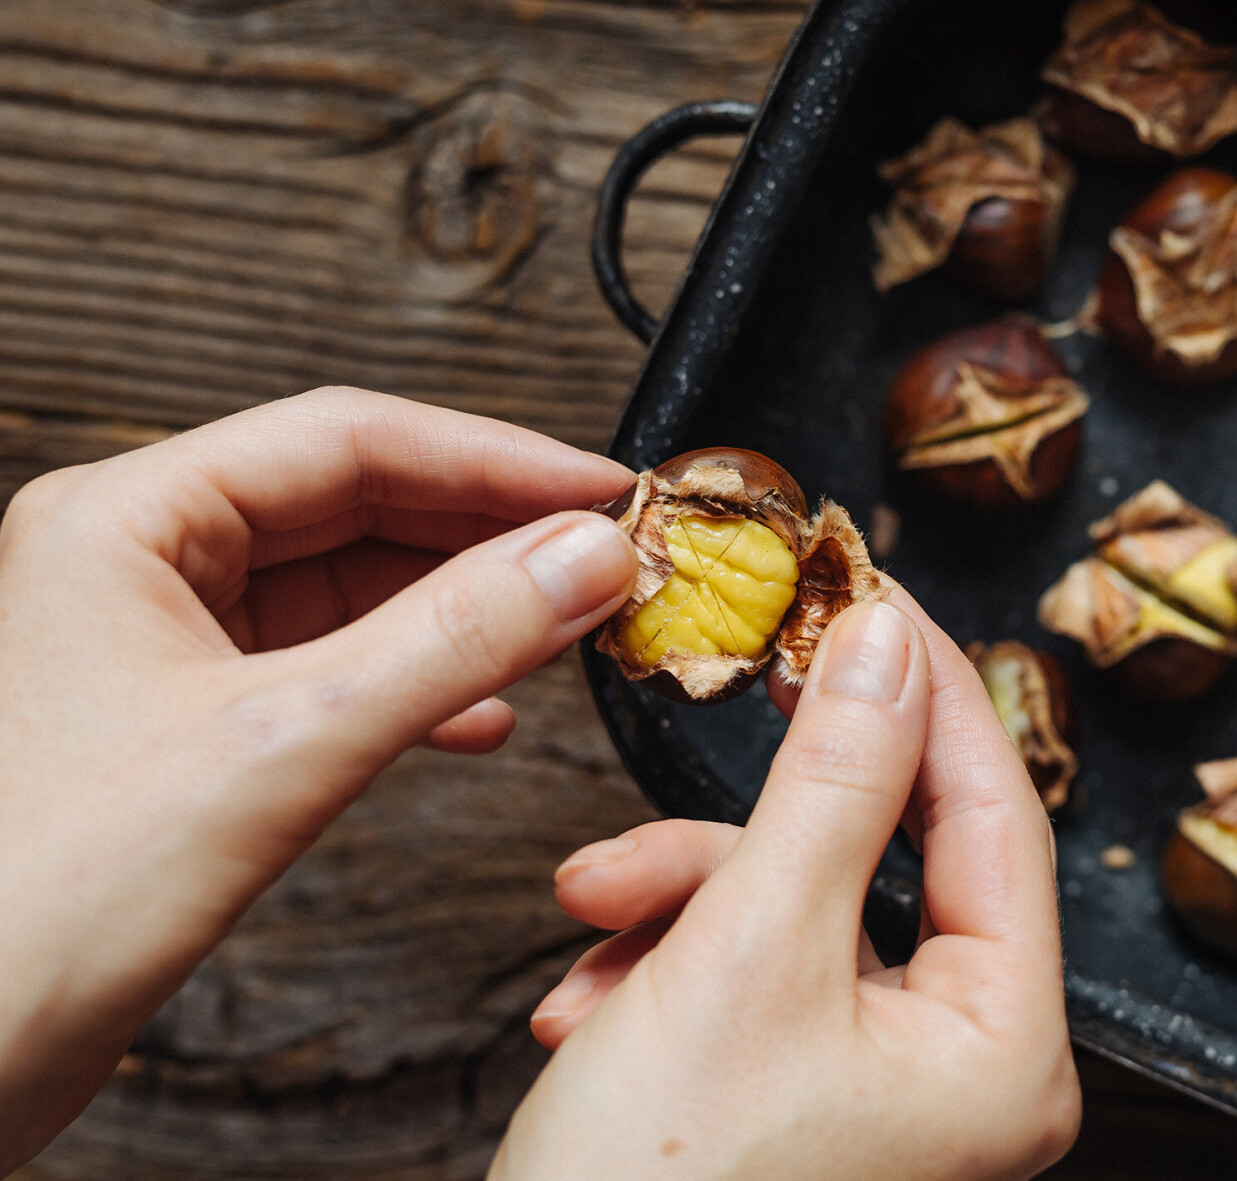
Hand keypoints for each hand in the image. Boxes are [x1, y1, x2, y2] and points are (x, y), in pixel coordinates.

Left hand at [0, 387, 638, 1168]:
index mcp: (123, 519)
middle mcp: (137, 560)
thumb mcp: (292, 744)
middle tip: (604, 553)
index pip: (346, 439)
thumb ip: (454, 639)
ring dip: (463, 605)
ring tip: (566, 623)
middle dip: (488, 530)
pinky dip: (418, 681)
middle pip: (354, 501)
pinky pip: (332, 664)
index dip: (493, 458)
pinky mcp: (189, 722)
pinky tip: (484, 715)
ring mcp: (161, 641)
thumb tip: (582, 560)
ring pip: (351, 585)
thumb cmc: (51, 897)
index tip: (602, 490)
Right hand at [494, 587, 1081, 1179]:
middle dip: (760, 814)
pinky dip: (660, 970)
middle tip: (733, 690)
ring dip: (680, 899)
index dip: (931, 690)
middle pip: (885, 860)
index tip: (868, 589)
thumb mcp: (746, 952)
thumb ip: (831, 782)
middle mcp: (963, 1075)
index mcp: (1005, 1049)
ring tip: (588, 918)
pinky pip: (744, 983)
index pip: (998, 814)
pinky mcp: (793, 1107)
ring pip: (793, 914)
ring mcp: (880, 1097)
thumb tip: (884, 641)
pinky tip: (581, 1009)